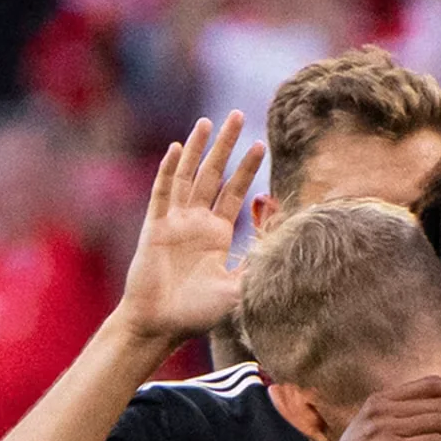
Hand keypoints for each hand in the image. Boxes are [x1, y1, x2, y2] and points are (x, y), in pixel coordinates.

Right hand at [118, 113, 264, 343]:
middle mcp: (196, 222)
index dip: (247, 169)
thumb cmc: (196, 314)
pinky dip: (169, 171)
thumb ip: (256, 268)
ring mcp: (174, 222)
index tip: (261, 144)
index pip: (234, 192)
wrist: (160, 325)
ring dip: (196, 149)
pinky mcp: (155, 227)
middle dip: (225, 145)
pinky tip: (176, 149)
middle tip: (237, 114)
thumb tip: (285, 252)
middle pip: (213, 174)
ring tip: (208, 121)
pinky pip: (162, 194)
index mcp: (216, 234)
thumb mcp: (236, 290)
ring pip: (187, 176)